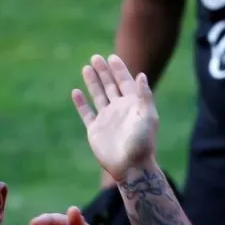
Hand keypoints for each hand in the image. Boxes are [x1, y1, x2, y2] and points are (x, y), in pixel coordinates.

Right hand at [72, 54, 157, 181]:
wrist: (131, 167)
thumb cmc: (142, 143)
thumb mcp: (148, 116)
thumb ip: (144, 96)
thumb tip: (141, 75)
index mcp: (133, 104)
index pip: (125, 82)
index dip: (119, 69)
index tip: (112, 57)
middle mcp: (119, 109)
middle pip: (110, 85)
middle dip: (104, 71)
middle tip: (96, 57)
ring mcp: (107, 119)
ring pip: (98, 95)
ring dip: (93, 82)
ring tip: (86, 67)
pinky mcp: (95, 130)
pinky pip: (86, 113)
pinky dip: (81, 103)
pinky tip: (76, 92)